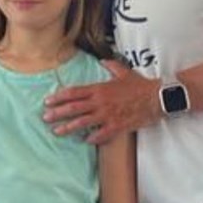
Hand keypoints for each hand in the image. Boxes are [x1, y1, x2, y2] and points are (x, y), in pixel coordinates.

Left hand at [42, 60, 160, 145]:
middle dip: (57, 113)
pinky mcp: (117, 125)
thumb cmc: (141, 85)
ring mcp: (108, 114)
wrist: (158, 97)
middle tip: (45, 118)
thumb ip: (111, 67)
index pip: (74, 92)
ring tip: (56, 131)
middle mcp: (100, 102)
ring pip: (83, 122)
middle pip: (73, 108)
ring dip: (68, 127)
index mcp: (100, 88)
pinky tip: (85, 141)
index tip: (48, 101)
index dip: (59, 97)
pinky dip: (92, 138)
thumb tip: (104, 61)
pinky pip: (101, 133)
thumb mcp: (124, 72)